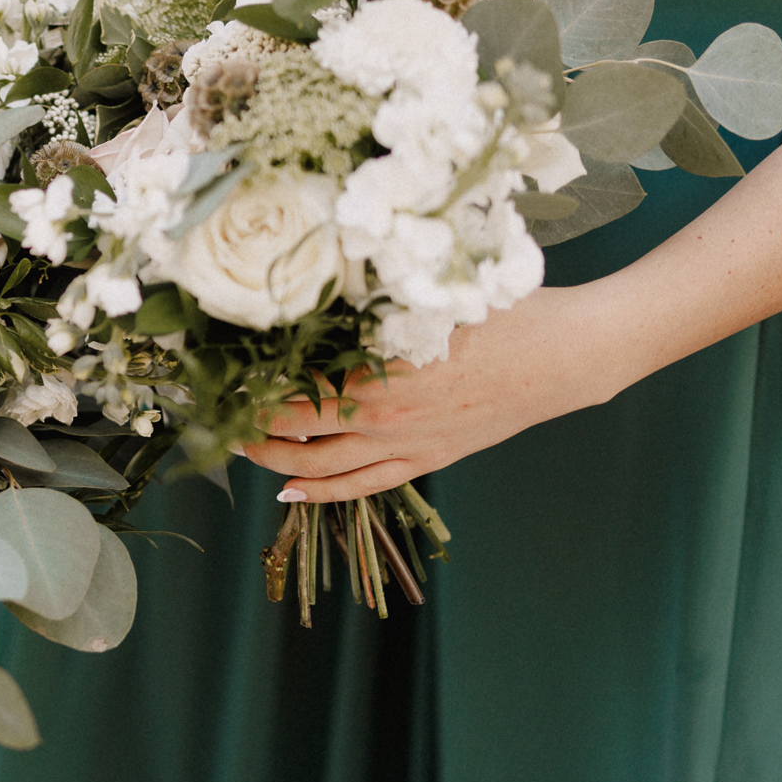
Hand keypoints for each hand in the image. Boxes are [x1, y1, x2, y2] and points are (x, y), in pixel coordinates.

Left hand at [241, 286, 626, 502]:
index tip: (221, 372)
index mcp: (381, 369)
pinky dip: (321, 492)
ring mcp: (407, 444)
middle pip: (296, 428)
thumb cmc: (503, 311)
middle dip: (249, 423)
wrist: (565, 356)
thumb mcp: (431, 295)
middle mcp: (386, 415)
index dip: (253, 382)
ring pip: (321, 465)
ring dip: (273, 460)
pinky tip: (288, 492)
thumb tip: (315, 288)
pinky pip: (363, 486)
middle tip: (216, 412)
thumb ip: (372, 299)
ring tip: (241, 449)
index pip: (295, 383)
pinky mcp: (428, 460)